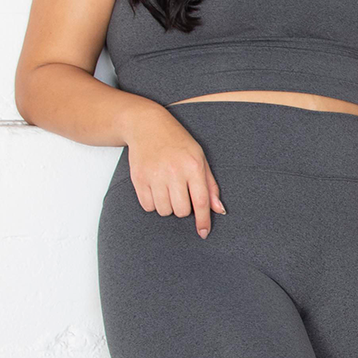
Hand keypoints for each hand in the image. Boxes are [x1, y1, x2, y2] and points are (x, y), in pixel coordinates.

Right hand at [126, 108, 225, 238]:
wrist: (147, 125)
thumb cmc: (177, 142)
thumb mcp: (199, 158)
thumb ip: (210, 185)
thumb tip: (219, 210)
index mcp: (193, 166)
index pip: (201, 201)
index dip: (203, 220)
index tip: (203, 233)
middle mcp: (174, 171)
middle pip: (182, 210)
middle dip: (183, 208)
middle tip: (180, 193)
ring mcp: (155, 175)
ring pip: (164, 211)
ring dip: (168, 206)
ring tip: (167, 189)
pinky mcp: (139, 179)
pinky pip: (148, 206)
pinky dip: (153, 203)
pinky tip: (155, 189)